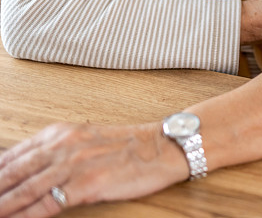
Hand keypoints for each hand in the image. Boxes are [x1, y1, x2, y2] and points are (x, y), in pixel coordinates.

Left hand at [0, 122, 186, 216]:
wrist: (164, 147)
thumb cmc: (131, 146)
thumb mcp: (87, 139)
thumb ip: (58, 151)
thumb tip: (31, 170)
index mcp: (60, 133)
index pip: (12, 155)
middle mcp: (63, 145)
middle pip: (12, 172)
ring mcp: (73, 165)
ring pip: (23, 190)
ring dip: (2, 205)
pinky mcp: (86, 185)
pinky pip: (45, 206)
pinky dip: (25, 216)